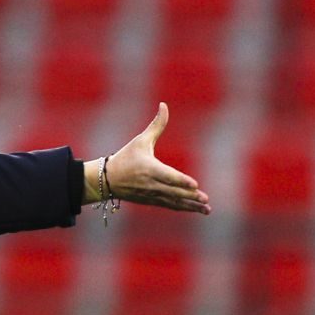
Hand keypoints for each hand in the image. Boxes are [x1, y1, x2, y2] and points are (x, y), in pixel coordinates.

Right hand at [87, 102, 210, 214]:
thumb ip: (156, 125)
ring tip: (206, 208)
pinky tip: (198, 209)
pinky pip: (170, 205)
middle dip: (190, 196)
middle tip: (205, 198)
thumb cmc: (126, 157)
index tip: (195, 184)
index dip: (181, 180)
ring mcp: (151, 194)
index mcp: (148, 168)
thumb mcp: (141, 140)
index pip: (167, 175)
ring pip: (174, 201)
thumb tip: (164, 105)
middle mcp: (151, 183)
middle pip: (173, 191)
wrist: (107, 179)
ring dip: (191, 205)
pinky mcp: (152, 201)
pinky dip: (184, 208)